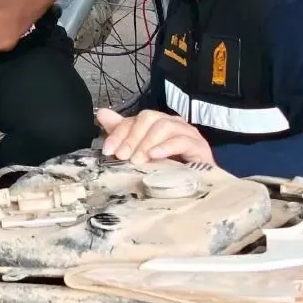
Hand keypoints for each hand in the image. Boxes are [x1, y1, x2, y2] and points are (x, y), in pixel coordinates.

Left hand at [98, 109, 215, 165]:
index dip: (119, 133)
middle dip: (131, 138)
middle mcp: (173, 124)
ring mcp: (188, 134)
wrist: (196, 188)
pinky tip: (155, 156)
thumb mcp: (140, 152)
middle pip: (149, 118)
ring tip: (137, 160)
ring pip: (164, 126)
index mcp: (158, 123)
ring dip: (146, 143)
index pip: (136, 119)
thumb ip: (122, 132)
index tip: (108, 151)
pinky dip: (165, 147)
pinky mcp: (200, 147)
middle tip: (122, 157)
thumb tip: (101, 113)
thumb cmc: (167, 170)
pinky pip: (182, 141)